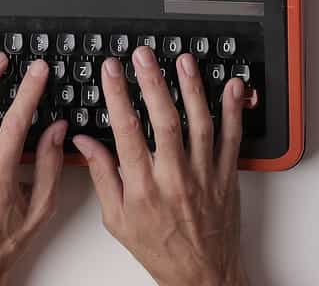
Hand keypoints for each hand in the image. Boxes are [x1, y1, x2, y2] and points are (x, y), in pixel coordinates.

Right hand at [73, 46, 254, 285]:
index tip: (111, 70)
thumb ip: (101, 175)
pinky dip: (234, 111)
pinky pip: (232, 138)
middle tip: (144, 55)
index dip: (117, 96)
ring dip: (192, 88)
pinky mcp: (227, 176)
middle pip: (164, 120)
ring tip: (183, 60)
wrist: (202, 277)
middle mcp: (175, 178)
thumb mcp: (117, 219)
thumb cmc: (159, 249)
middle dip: (152, 82)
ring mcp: (204, 175)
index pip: (127, 132)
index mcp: (144, 188)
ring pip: (200, 124)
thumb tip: (84, 142)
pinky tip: (233, 86)